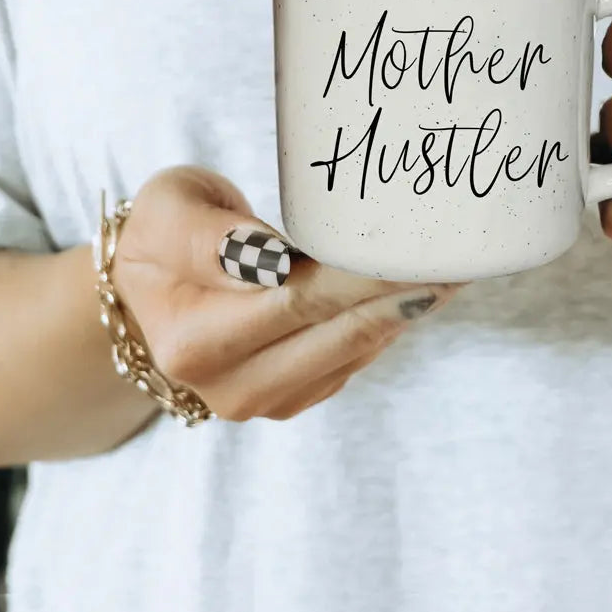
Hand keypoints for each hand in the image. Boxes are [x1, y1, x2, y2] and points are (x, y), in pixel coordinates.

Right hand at [113, 167, 459, 420]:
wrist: (147, 292)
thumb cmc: (163, 236)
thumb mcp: (169, 210)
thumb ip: (211, 236)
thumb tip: (270, 261)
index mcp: (195, 340)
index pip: (301, 299)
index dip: (368, 273)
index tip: (424, 246)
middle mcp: (229, 386)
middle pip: (339, 331)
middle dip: (407, 291)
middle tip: (463, 254)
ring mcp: (263, 401)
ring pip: (356, 351)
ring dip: (411, 310)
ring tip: (459, 266)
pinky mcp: (292, 399)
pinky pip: (355, 360)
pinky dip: (392, 323)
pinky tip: (424, 289)